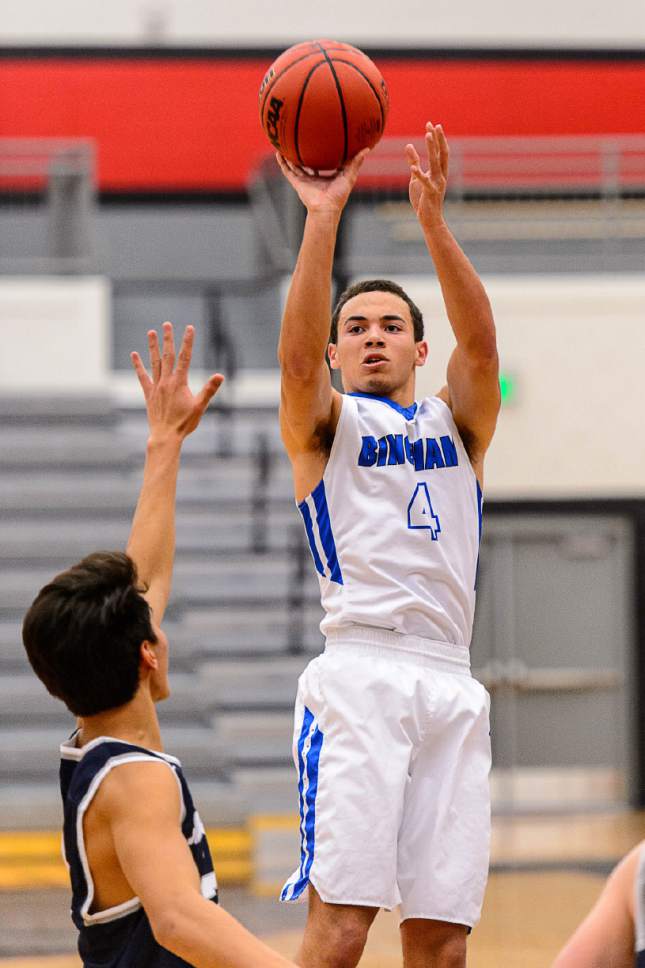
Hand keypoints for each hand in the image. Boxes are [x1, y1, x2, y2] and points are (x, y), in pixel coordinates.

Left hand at [131, 322, 223, 442]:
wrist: (165, 436)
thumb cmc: (184, 423)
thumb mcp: (200, 407)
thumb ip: (209, 390)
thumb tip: (219, 376)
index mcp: (179, 383)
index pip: (185, 357)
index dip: (188, 342)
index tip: (189, 328)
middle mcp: (166, 381)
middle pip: (168, 356)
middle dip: (168, 339)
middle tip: (167, 324)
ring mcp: (156, 387)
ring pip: (154, 362)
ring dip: (153, 347)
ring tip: (151, 332)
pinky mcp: (149, 394)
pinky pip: (142, 376)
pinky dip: (138, 365)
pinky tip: (134, 355)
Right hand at [276, 149, 368, 216]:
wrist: (326, 209)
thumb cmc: (339, 196)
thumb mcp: (349, 176)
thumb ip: (356, 163)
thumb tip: (367, 148)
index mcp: (326, 178)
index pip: (324, 164)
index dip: (322, 154)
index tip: (322, 142)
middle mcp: (314, 179)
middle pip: (307, 164)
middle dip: (304, 155)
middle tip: (302, 141)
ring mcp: (304, 181)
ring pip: (295, 167)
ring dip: (290, 157)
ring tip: (285, 145)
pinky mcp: (297, 184)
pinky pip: (287, 171)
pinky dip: (282, 163)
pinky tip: (278, 153)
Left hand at [406, 122, 448, 226]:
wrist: (429, 218)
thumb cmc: (423, 198)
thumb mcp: (416, 178)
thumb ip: (414, 162)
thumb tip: (409, 145)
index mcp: (439, 172)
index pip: (440, 151)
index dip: (436, 138)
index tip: (431, 124)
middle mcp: (441, 176)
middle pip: (441, 153)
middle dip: (437, 139)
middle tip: (432, 125)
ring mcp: (437, 184)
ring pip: (435, 163)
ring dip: (432, 149)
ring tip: (427, 136)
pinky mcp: (430, 193)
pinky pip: (424, 182)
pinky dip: (419, 174)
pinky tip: (413, 167)